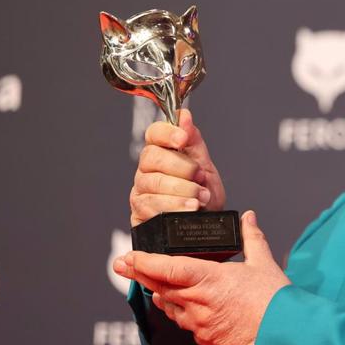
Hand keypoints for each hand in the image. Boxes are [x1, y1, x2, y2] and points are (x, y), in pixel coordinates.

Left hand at [113, 211, 290, 344]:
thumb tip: (248, 217)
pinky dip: (184, 315)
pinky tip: (188, 310)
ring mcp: (200, 326)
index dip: (144, 262)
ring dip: (162, 296)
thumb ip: (252, 238)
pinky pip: (189, 326)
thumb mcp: (263, 263)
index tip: (127, 257)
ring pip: (171, 308)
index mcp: (209, 280)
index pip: (167, 269)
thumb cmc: (276, 300)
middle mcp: (198, 303)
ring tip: (155, 287)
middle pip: (161, 288)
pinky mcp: (208, 342)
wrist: (286, 339)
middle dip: (142, 275)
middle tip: (123, 265)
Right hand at [130, 108, 226, 226]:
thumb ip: (194, 142)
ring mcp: (140, 192)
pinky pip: (151, 206)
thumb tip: (184, 115)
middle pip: (152, 157)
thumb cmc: (203, 197)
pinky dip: (175, 206)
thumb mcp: (205, 167)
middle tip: (200, 177)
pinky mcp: (139, 214)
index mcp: (161, 154)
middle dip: (182, 167)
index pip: (153, 133)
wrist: (205, 229)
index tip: (183, 139)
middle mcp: (146, 171)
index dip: (167, 133)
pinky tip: (189, 209)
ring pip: (154, 183)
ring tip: (201, 197)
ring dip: (183, 190)